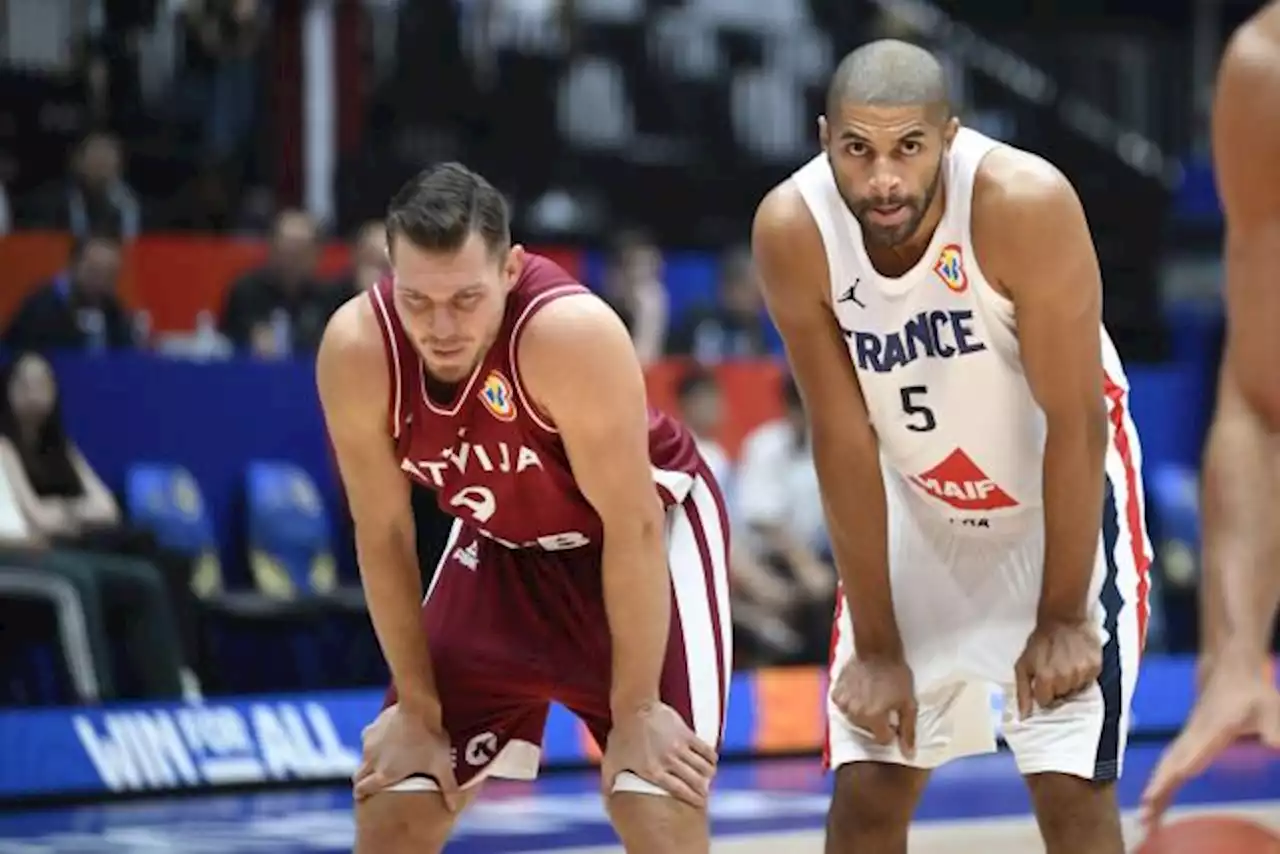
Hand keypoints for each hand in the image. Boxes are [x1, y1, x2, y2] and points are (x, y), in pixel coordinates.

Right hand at [352, 704, 460, 808]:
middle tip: (368, 783)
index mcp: (386, 774)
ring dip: (368, 762)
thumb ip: (448, 788)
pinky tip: (384, 739)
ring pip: (363, 758)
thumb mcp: (442, 765)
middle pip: (358, 776)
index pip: (363, 789)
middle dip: (361, 782)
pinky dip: (373, 743)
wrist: (419, 706)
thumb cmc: (431, 739)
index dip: (361, 795)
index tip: (362, 797)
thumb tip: (454, 808)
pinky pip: (368, 739)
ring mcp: (370, 743)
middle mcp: (372, 760)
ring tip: (380, 761)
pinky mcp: (372, 727)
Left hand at [601, 702, 717, 807]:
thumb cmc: (621, 736)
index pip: (680, 791)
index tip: (699, 804)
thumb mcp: (611, 761)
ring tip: (707, 778)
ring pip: (703, 767)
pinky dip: (711, 758)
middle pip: (695, 781)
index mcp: (652, 771)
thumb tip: (607, 802)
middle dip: (702, 790)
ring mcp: (678, 746)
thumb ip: (609, 784)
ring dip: (708, 775)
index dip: (693, 799)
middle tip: (704, 793)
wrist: (634, 707)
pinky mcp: (685, 733)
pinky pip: (705, 750)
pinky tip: (711, 762)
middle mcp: (668, 761)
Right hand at [830, 655, 917, 757]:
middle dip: (877, 720)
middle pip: (868, 730)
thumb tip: (909, 756)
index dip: (892, 728)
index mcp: (873, 717)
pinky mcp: (835, 694)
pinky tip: (860, 690)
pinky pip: (845, 707)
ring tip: (872, 694)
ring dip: (864, 712)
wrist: (877, 649)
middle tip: (884, 701)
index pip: (883, 739)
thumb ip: (908, 731)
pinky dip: (852, 702)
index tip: (894, 714)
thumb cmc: (897, 675)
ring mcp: (843, 703)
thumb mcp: (909, 703)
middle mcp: (855, 714)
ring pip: (856, 720)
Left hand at [1014, 619, 1101, 717]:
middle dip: (1055, 688)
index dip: (1042, 693)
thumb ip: (1022, 692)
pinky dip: (1082, 676)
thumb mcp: (1023, 664)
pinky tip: (1076, 663)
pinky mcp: (1095, 667)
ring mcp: (1082, 673)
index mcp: (1045, 678)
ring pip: (1076, 692)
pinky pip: (1088, 683)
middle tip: (1053, 670)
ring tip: (1065, 665)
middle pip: (1061, 698)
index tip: (1042, 682)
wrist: (1063, 620)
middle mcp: (1065, 678)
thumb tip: (1024, 717)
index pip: (1045, 702)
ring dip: (1070, 683)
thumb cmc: (1040, 642)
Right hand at [1140, 657, 1279, 826]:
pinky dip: (1161, 780)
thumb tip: (1277, 749)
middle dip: (1156, 794)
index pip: (1185, 760)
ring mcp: (1187, 738)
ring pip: (1166, 766)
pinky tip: (1158, 795)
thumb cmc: (1251, 692)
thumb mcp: (1271, 713)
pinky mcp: (1187, 740)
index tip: (1152, 800)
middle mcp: (1192, 737)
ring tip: (1147, 817)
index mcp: (1209, 733)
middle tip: (1145, 821)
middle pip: (1169, 767)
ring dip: (1156, 790)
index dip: (1168, 780)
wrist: (1230, 669)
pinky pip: (1170, 763)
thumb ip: (1275, 735)